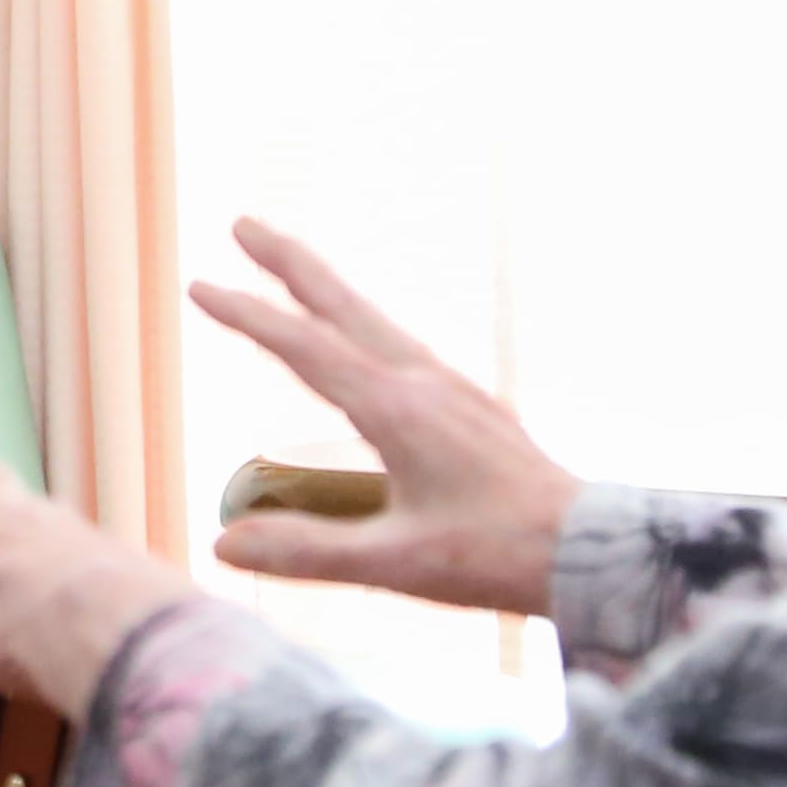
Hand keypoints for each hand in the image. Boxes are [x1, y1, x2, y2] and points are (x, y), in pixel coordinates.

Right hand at [191, 220, 578, 613]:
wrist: (588, 549)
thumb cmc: (494, 557)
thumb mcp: (395, 563)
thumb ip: (308, 551)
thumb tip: (223, 546)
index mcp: (398, 410)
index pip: (305, 349)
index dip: (248, 317)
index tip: (199, 285)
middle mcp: (424, 383)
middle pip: (343, 306)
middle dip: (289, 262)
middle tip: (242, 223)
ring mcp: (453, 388)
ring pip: (374, 321)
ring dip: (326, 289)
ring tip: (290, 270)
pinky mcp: (472, 405)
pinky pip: (400, 346)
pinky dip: (361, 324)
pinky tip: (362, 341)